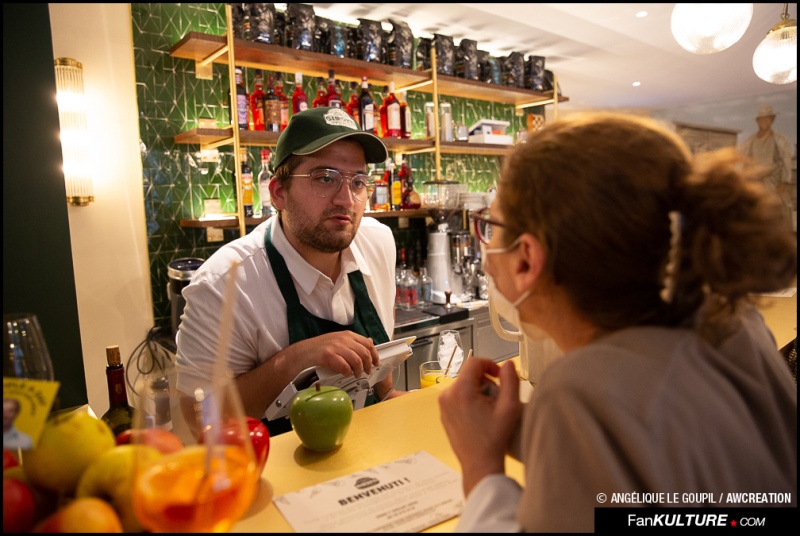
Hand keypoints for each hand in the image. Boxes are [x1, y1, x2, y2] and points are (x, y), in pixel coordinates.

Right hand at [289, 331, 378, 378]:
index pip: (367, 343)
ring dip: (358, 370)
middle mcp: (343, 339)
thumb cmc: (317, 350)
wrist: (299, 354)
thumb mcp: (337, 341)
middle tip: (366, 372)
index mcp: (347, 335)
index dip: (374, 355)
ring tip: (355, 375)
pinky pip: (344, 366)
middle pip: (364, 352)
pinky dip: (347, 372)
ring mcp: (335, 347)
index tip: (376, 363)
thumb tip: (368, 342)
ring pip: (356, 360)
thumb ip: (352, 342)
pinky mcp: (328, 356)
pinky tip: (345, 373)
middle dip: (368, 365)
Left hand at [438, 358, 521, 495]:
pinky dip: (469, 400)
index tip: (501, 377)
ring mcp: (443, 405)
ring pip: (464, 386)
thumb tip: (509, 364)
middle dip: (485, 382)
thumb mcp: (510, 407)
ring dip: (478, 391)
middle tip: (497, 400)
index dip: (491, 365)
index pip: (474, 363)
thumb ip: (510, 381)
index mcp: (461, 390)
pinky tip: (480, 417)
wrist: (480, 464)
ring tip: (489, 410)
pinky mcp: (443, 414)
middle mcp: (447, 394)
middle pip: (469, 375)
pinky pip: (458, 397)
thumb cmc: (496, 437)